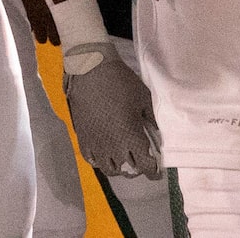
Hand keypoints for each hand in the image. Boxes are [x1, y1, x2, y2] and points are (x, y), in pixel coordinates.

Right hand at [60, 40, 161, 177]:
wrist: (91, 69)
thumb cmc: (121, 82)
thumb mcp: (143, 98)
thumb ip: (152, 120)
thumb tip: (157, 134)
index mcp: (131, 137)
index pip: (146, 166)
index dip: (153, 171)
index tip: (156, 170)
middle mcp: (113, 146)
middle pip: (128, 171)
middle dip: (138, 169)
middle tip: (141, 161)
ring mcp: (96, 143)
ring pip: (109, 169)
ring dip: (119, 167)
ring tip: (122, 159)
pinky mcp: (82, 136)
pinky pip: (91, 159)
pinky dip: (100, 161)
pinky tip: (104, 154)